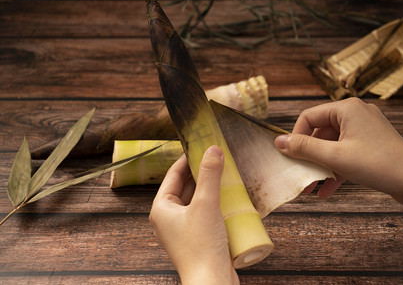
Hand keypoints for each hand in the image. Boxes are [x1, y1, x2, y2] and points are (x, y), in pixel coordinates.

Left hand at [150, 145, 239, 284]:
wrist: (211, 282)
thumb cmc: (202, 246)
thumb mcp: (206, 204)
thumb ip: (209, 175)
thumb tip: (213, 149)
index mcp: (162, 208)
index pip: (173, 175)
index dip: (187, 158)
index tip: (201, 146)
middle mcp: (168, 218)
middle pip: (184, 186)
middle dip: (200, 172)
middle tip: (216, 157)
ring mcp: (182, 229)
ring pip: (195, 199)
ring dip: (208, 187)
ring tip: (224, 173)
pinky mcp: (196, 237)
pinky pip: (203, 212)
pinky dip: (213, 202)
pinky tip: (227, 196)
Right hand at [275, 97, 402, 208]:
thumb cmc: (378, 164)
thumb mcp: (334, 156)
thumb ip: (304, 148)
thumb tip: (278, 142)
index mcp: (346, 109)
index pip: (308, 117)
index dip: (296, 137)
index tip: (290, 156)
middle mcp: (355, 114)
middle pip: (320, 132)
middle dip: (309, 156)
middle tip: (299, 174)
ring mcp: (364, 129)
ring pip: (332, 145)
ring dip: (320, 166)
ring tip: (311, 187)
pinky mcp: (370, 144)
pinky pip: (345, 153)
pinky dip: (335, 168)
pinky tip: (327, 189)